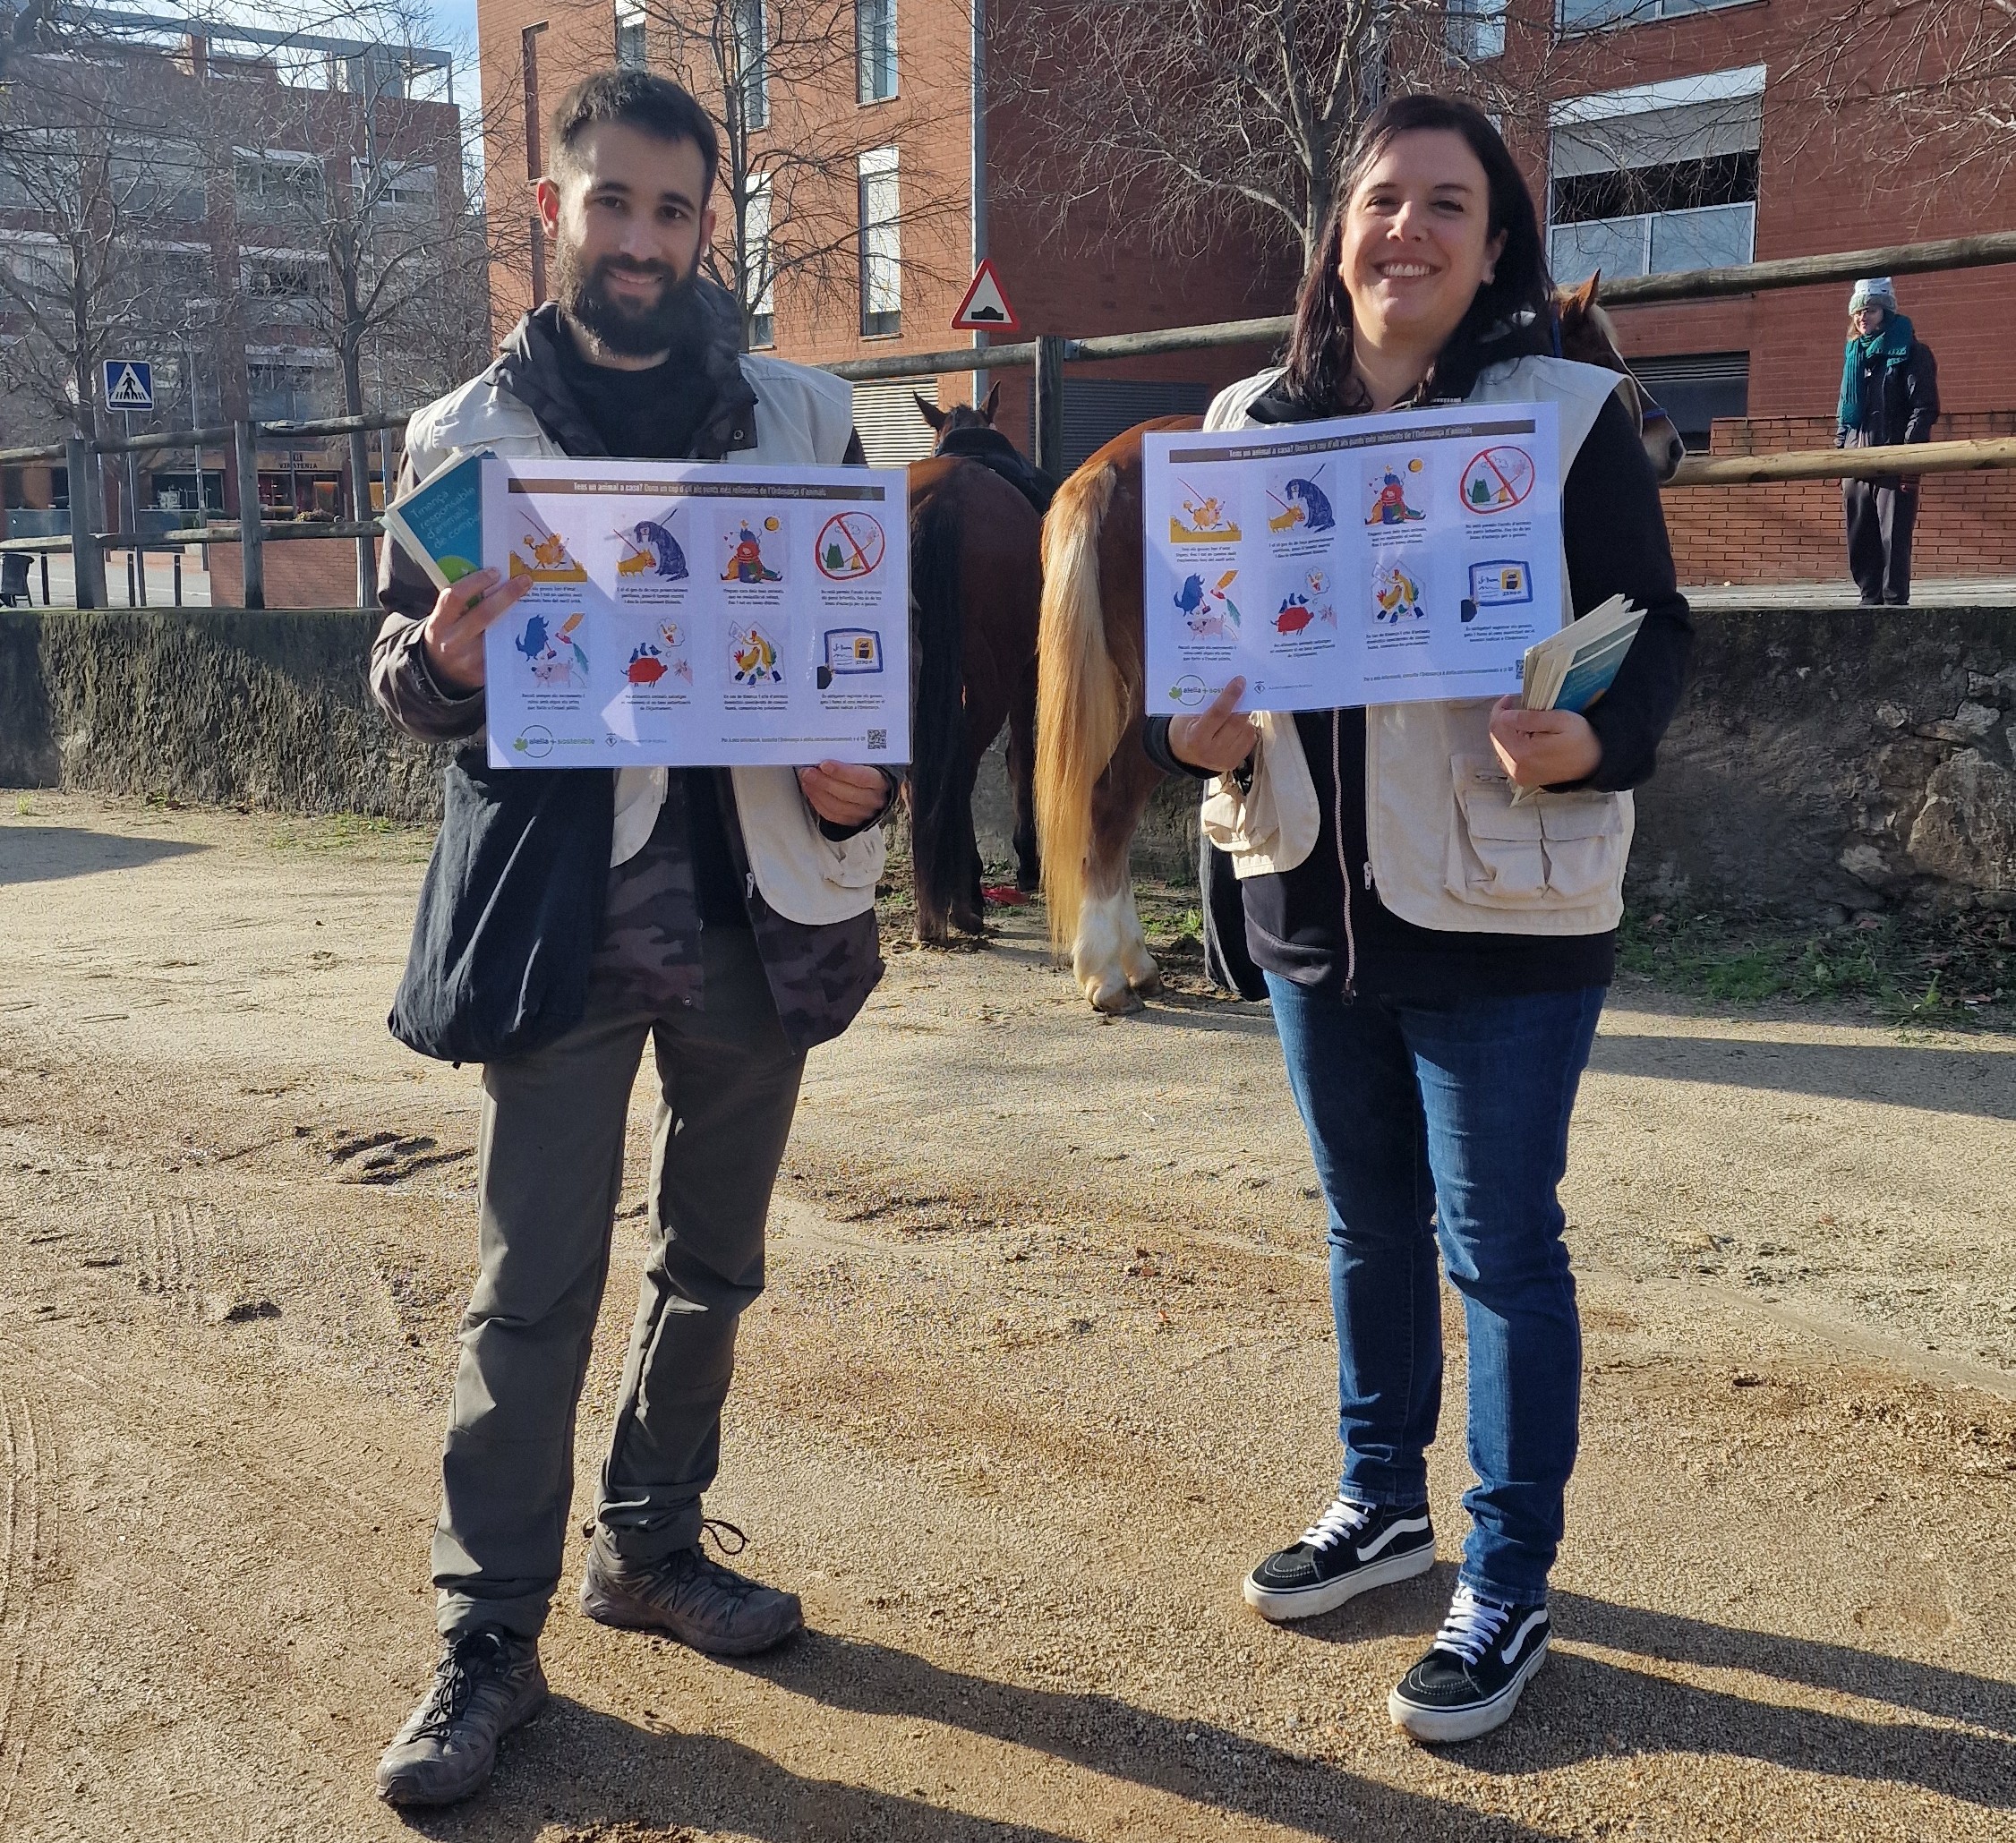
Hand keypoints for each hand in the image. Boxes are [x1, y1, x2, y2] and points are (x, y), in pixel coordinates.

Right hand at [420, 567, 531, 692]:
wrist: (440, 670)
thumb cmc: (447, 635)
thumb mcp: (444, 619)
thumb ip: (462, 603)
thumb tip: (494, 579)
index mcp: (438, 623)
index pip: (455, 597)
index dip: (476, 582)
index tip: (495, 572)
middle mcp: (452, 642)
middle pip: (483, 615)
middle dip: (506, 596)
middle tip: (524, 581)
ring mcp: (468, 660)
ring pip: (498, 635)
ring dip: (517, 618)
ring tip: (531, 602)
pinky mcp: (483, 673)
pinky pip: (504, 653)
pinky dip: (518, 638)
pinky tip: (529, 627)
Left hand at [798, 760, 887, 826]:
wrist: (870, 787)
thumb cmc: (865, 769)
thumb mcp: (863, 760)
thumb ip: (848, 757)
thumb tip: (825, 752)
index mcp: (879, 781)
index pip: (862, 778)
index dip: (842, 772)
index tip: (824, 764)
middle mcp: (873, 799)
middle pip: (847, 794)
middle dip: (824, 782)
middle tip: (808, 772)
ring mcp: (862, 812)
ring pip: (837, 806)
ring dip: (818, 792)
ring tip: (806, 779)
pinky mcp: (851, 820)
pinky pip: (831, 815)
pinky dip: (818, 802)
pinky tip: (810, 790)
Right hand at [1168, 678, 1257, 774]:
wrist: (1185, 758)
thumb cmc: (1186, 730)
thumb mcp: (1187, 717)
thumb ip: (1205, 705)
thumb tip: (1227, 687)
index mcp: (1196, 738)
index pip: (1218, 714)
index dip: (1230, 696)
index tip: (1239, 681)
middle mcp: (1212, 751)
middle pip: (1236, 722)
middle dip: (1243, 703)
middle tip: (1245, 689)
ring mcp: (1225, 759)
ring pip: (1246, 730)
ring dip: (1246, 716)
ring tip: (1239, 709)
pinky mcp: (1235, 762)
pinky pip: (1250, 739)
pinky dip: (1247, 728)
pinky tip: (1240, 724)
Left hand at [1489, 697, 1601, 787]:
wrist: (1594, 763)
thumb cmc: (1580, 739)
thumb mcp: (1559, 720)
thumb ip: (1529, 718)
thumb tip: (1504, 716)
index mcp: (1522, 753)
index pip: (1497, 728)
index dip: (1500, 710)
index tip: (1510, 698)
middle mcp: (1515, 768)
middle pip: (1495, 739)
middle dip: (1501, 720)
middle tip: (1514, 706)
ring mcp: (1518, 775)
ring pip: (1499, 748)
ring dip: (1504, 732)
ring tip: (1519, 721)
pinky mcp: (1522, 778)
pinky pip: (1506, 759)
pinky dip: (1509, 745)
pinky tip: (1521, 737)